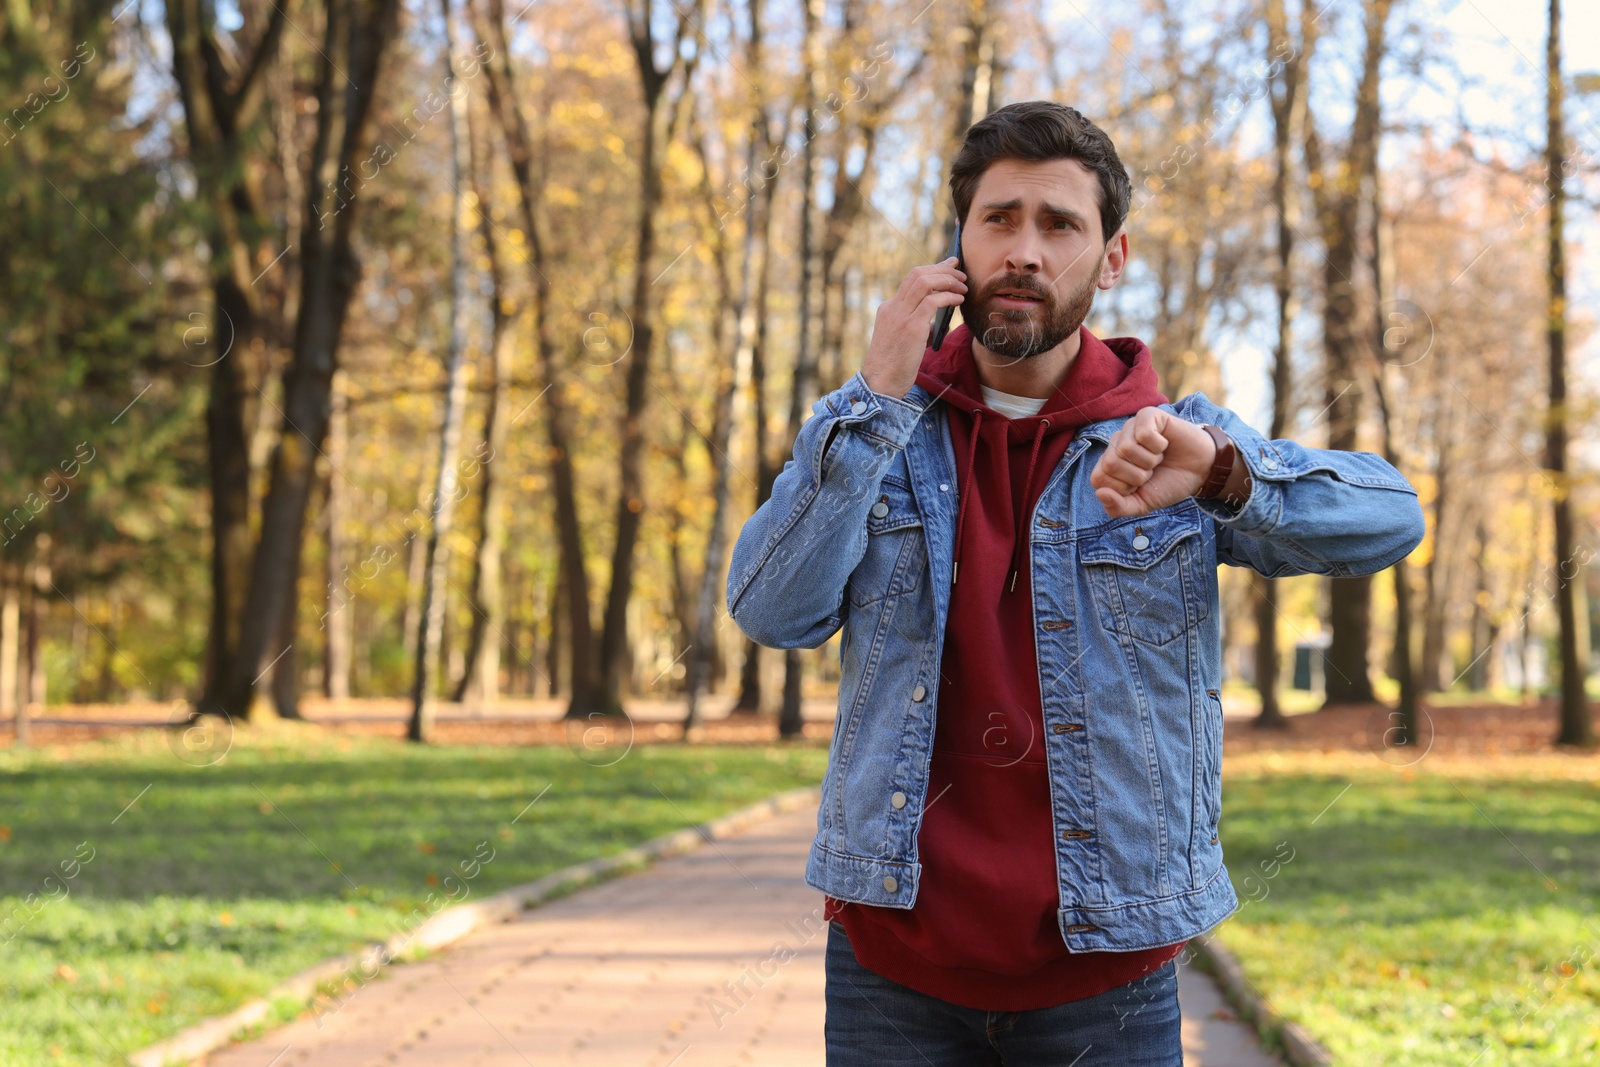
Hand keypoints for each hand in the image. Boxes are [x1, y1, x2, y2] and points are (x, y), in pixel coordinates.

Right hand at [861, 256, 966, 398]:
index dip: (932, 269)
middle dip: (942, 269)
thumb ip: (917, 324)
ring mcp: (900, 316)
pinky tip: (959, 300)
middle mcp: (892, 307)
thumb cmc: (893, 366)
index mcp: (888, 308)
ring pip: (925, 282)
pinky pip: (933, 301)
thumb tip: (939, 317)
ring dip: (948, 280)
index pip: (911, 279)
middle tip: (960, 272)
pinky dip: (949, 297)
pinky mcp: (911, 327)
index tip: (949, 266)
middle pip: (918, 274)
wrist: (880, 383)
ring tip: (963, 286)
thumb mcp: (902, 339)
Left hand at [1089, 407, 1217, 517]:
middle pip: (1110, 463)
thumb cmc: (1168, 483)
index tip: (1139, 486)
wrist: (1201, 470)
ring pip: (1126, 448)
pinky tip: (1164, 444)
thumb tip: (1100, 494)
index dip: (1122, 488)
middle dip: (1136, 475)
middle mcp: (1115, 444)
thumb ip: (1118, 507)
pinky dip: (1158, 445)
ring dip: (1149, 460)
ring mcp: (1130, 427)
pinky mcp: (1147, 415)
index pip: (1097, 479)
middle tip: (1151, 471)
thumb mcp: (1142, 504)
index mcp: (1109, 464)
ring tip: (1158, 458)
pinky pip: (1143, 434)